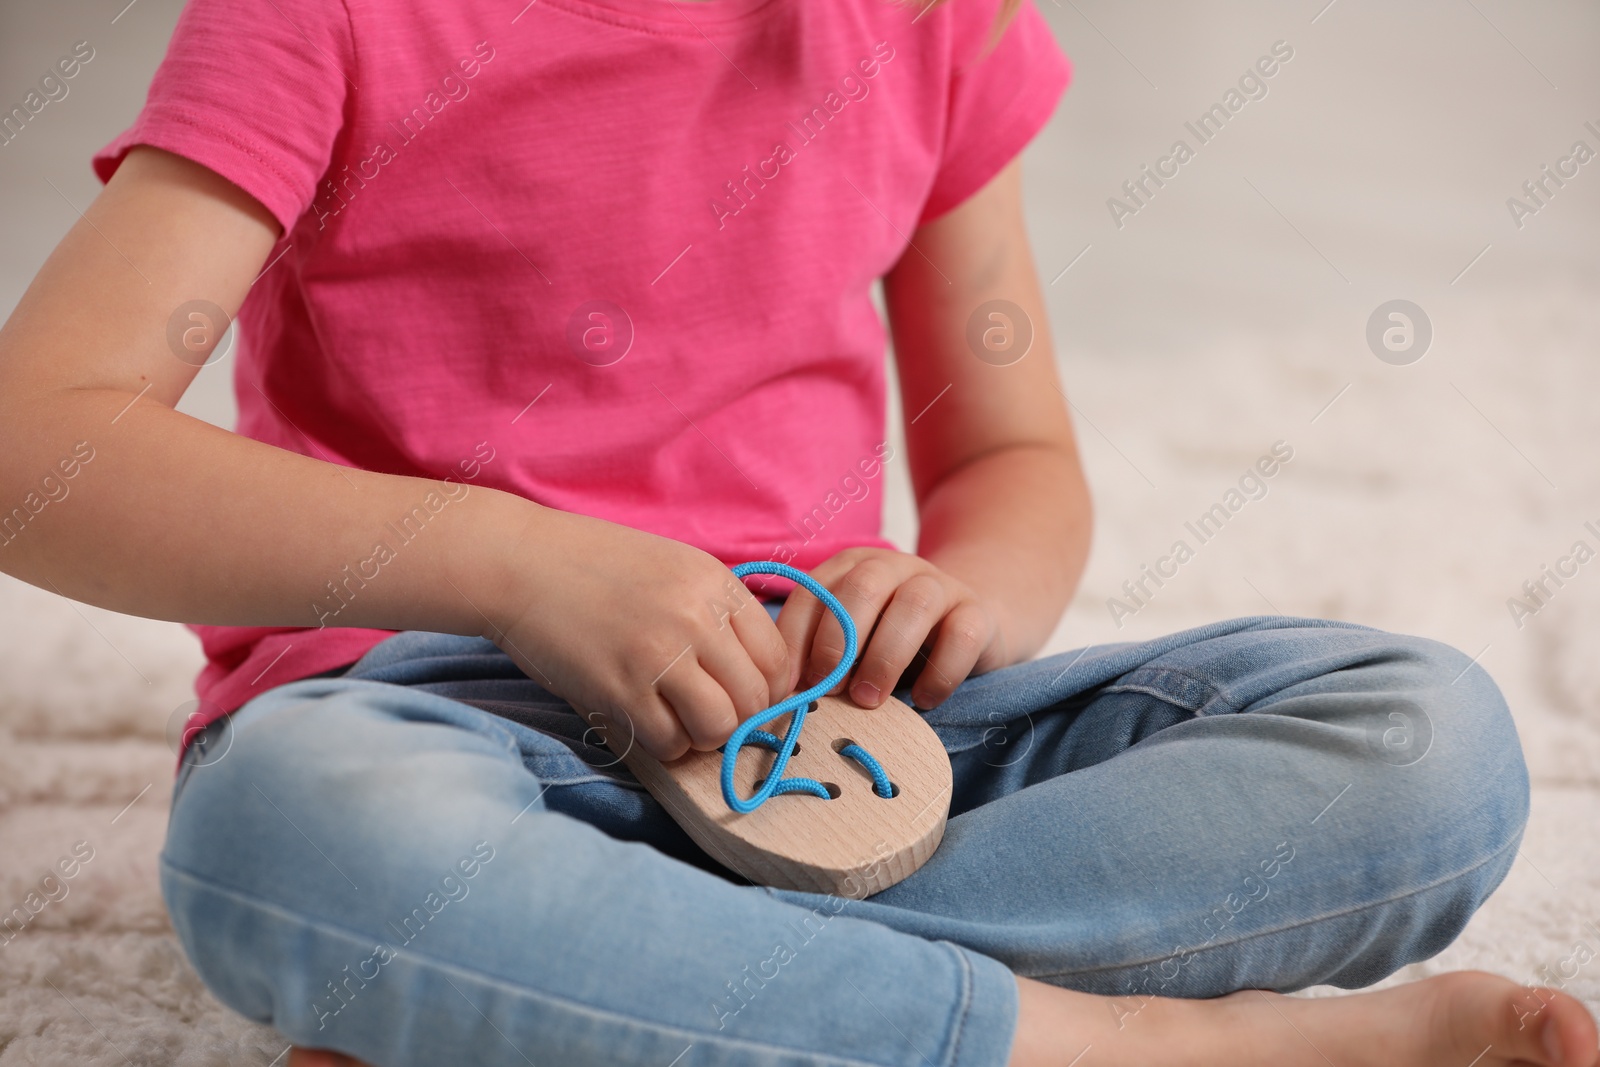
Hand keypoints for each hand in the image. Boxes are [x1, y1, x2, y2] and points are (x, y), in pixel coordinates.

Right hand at [486, 507, 790, 762]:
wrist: (519, 563)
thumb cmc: (595, 567)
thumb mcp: (673, 568)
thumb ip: (716, 613)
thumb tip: (757, 676)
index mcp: (715, 584)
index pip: (777, 659)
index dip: (767, 690)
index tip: (743, 696)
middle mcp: (695, 617)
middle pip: (756, 699)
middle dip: (738, 718)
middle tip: (707, 713)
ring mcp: (658, 654)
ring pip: (720, 727)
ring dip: (703, 735)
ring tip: (676, 719)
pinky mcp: (619, 689)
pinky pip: (670, 742)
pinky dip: (664, 743)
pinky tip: (644, 720)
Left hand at [775, 547, 1005, 710]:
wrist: (967, 624)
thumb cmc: (892, 639)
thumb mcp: (852, 640)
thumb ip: (821, 654)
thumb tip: (787, 695)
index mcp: (851, 567)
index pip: (814, 592)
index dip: (797, 639)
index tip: (791, 686)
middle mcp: (894, 566)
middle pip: (863, 586)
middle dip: (839, 642)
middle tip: (830, 691)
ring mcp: (940, 585)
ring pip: (915, 605)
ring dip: (886, 656)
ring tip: (870, 700)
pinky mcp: (978, 613)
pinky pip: (962, 635)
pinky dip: (941, 672)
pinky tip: (924, 700)